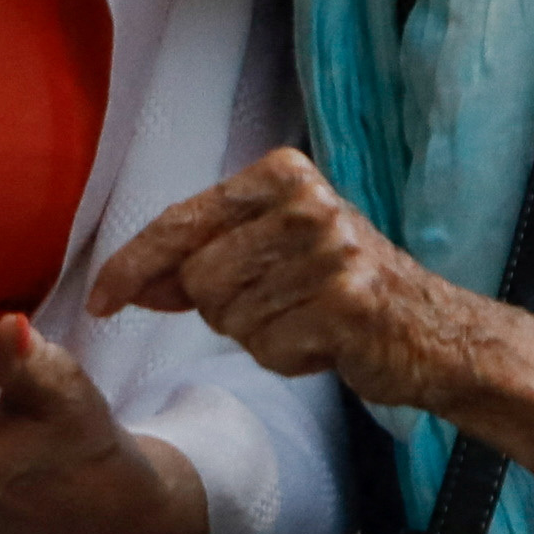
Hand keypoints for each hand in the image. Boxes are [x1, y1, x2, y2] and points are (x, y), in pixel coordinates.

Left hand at [95, 150, 468, 410]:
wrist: (435, 333)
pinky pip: (269, 347)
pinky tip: (325, 344)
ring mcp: (331, 251)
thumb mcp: (270, 255)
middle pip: (198, 278)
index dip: (132, 266)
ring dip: (258, 336)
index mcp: (283, 174)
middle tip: (275, 309)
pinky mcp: (348, 302)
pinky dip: (288, 359)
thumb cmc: (339, 291)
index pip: (180, 221)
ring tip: (305, 322)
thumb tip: (126, 284)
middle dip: (220, 310)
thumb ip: (198, 260)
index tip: (99, 300)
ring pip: (230, 317)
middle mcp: (308, 203)